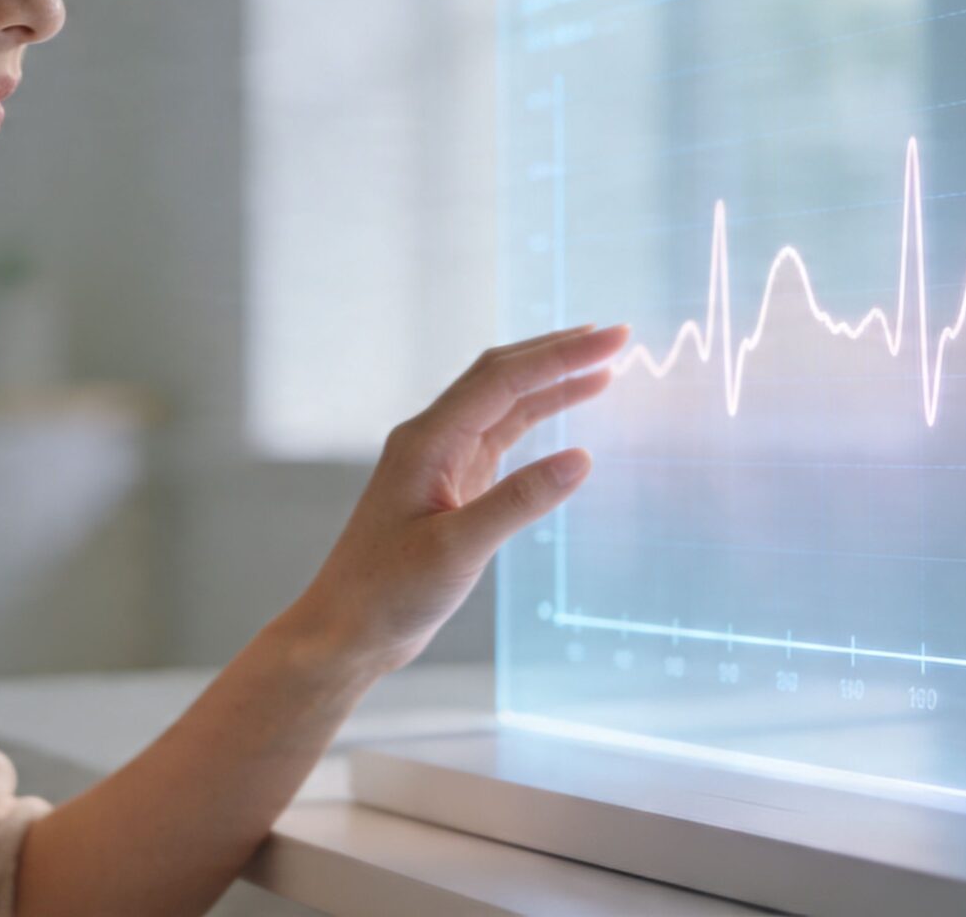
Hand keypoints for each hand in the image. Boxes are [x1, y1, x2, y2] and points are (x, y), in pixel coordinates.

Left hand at [282, 322, 630, 677]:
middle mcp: (432, 439)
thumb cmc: (388, 592)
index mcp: (427, 441)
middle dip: (558, 354)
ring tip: (602, 365)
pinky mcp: (452, 486)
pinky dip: (536, 419)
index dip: (559, 356)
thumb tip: (582, 458)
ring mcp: (441, 460)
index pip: (503, 380)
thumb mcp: (457, 549)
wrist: (348, 629)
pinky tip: (564, 412)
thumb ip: (519, 501)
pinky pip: (500, 437)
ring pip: (502, 404)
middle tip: (617, 337)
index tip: (611, 339)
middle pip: (501, 377)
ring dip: (550, 382)